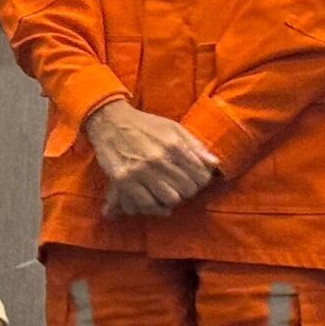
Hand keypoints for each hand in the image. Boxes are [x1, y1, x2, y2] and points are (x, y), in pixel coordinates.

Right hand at [83, 100, 219, 217]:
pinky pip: (146, 203)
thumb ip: (195, 146)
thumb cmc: (145, 125)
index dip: (201, 180)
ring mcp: (141, 171)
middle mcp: (159, 159)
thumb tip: (215, 164)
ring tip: (167, 190)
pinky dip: (153, 204)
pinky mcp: (124, 180)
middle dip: (187, 190)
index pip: (200, 176)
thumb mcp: (173, 128)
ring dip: (171, 198)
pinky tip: (153, 196)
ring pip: (170, 200)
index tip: (194, 178)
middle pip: (187, 190)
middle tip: (180, 185)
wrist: (110, 121)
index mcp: (174, 145)